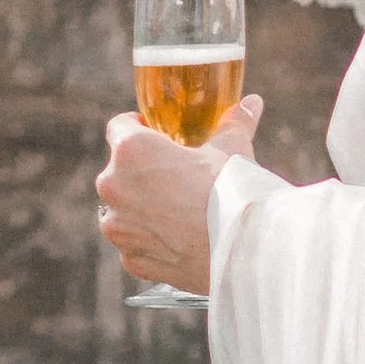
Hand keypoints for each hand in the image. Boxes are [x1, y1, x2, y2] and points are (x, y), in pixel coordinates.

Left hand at [96, 98, 262, 295]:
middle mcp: (113, 186)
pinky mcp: (130, 260)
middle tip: (176, 178)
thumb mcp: (234, 151)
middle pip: (119, 171)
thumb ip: (235, 123)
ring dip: (143, 209)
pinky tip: (179, 241)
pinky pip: (135, 244)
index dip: (138, 128)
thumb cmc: (235, 192)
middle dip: (142, 174)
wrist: (245, 249)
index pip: (118, 126)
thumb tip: (251, 103)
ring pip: (124, 210)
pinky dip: (152, 242)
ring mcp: (118, 227)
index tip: (155, 135)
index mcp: (132, 150)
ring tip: (179, 213)